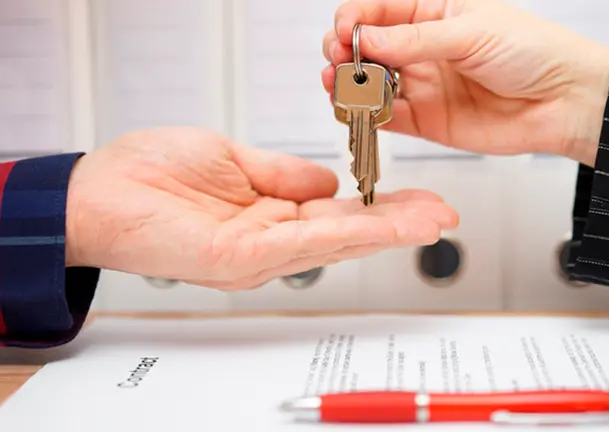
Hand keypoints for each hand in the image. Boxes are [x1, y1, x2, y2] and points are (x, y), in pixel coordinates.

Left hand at [65, 127, 457, 289]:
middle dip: (400, 224)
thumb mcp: (232, 159)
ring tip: (432, 220)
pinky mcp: (243, 258)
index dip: (381, 208)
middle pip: (348, 235)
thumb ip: (282, 175)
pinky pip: (307, 245)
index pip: (338, 215)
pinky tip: (385, 225)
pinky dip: (351, 233)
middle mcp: (269, 244)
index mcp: (269, 218)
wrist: (96, 191)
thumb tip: (326, 181)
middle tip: (444, 215)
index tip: (419, 199)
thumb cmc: (150, 175)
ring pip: (337, 244)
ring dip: (388, 231)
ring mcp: (259, 256)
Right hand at [322, 0, 608, 165]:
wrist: (564, 101)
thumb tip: (366, 39)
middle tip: (337, 60)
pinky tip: (358, 110)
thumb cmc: (532, 51)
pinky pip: (387, 117)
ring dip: (348, 84)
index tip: (343, 31)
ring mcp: (422, 84)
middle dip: (344, 51)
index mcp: (433, 11)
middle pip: (367, 47)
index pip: (378, 8)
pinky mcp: (426, 120)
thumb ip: (415, 39)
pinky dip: (368, 115)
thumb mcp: (471, 32)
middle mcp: (422, 47)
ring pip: (370, 83)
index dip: (354, 18)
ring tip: (338, 86)